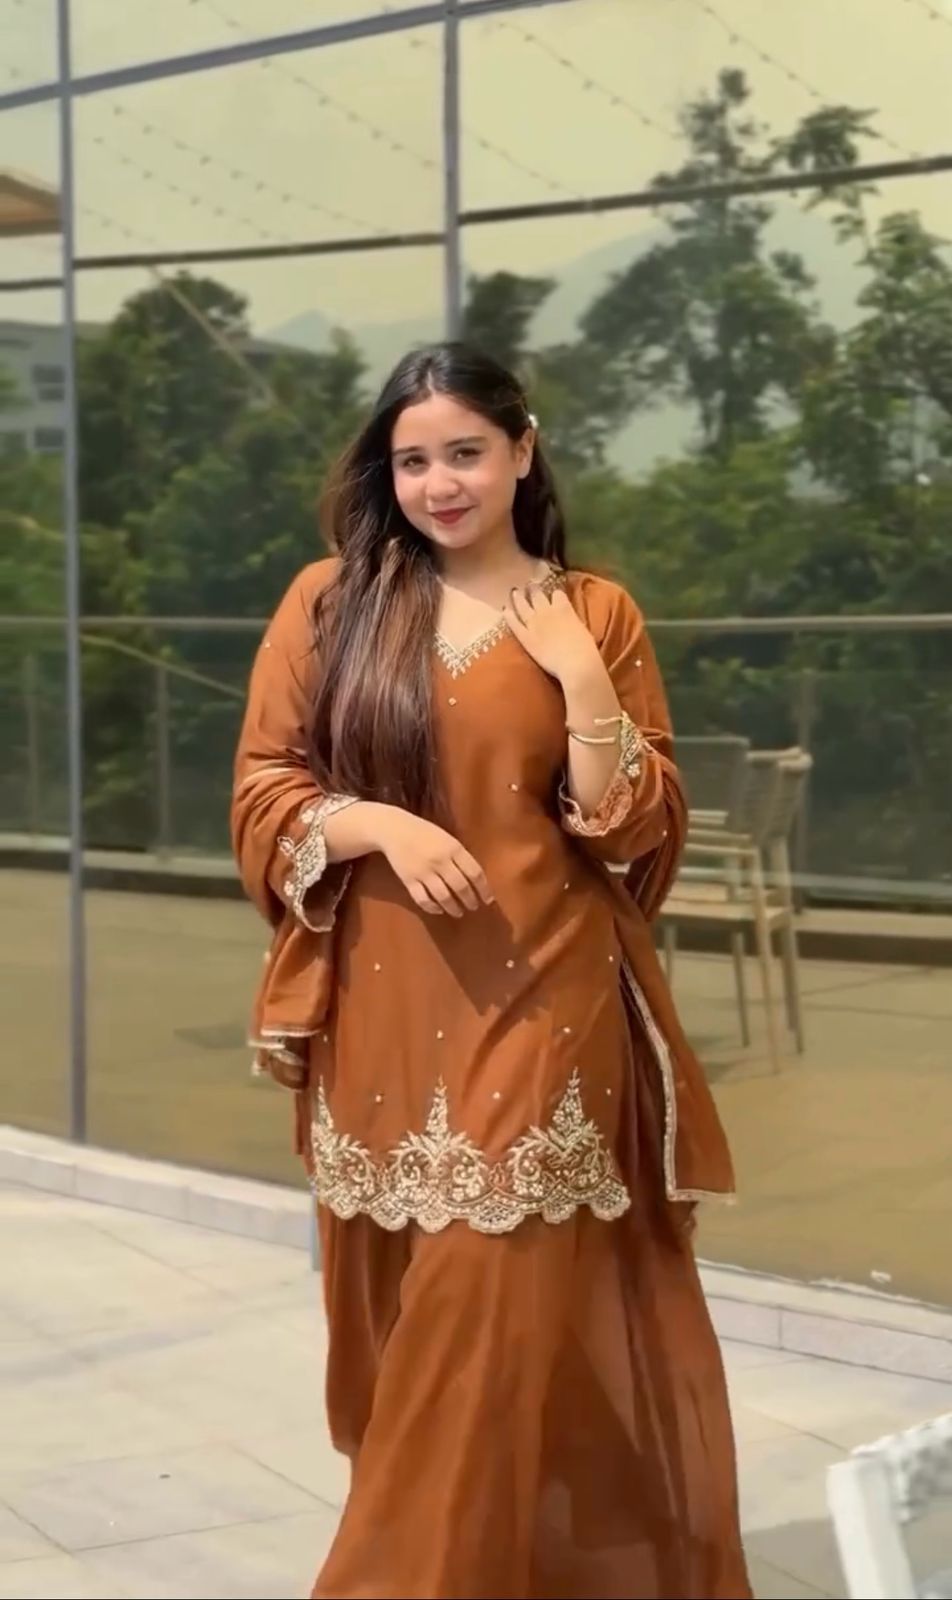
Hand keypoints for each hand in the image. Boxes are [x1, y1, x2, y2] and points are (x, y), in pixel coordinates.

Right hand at [376, 809, 492, 917]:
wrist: (394, 829)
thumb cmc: (425, 833)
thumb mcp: (448, 839)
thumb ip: (460, 856)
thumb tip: (475, 879)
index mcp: (454, 848)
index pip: (475, 873)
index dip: (484, 889)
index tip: (488, 899)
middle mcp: (440, 861)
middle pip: (461, 887)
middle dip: (470, 900)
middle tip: (473, 907)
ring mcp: (424, 871)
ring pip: (443, 896)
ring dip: (453, 907)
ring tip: (459, 912)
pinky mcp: (409, 880)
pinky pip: (422, 899)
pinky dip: (432, 907)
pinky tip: (438, 909)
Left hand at [503, 584, 600, 684]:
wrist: (576, 663)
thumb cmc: (585, 649)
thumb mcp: (582, 628)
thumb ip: (572, 620)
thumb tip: (569, 620)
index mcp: (564, 608)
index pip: (557, 594)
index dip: (555, 595)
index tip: (554, 596)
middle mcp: (547, 611)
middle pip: (537, 594)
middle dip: (534, 589)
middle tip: (530, 585)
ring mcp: (534, 623)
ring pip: (523, 605)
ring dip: (519, 597)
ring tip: (515, 591)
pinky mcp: (526, 637)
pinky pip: (514, 623)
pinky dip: (509, 616)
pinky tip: (505, 610)